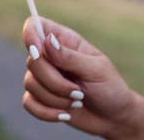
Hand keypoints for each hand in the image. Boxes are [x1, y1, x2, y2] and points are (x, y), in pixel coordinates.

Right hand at [21, 17, 134, 136]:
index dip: (30, 34)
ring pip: (30, 83)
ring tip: (77, 101)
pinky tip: (65, 115)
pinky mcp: (40, 97)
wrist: (114, 117)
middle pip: (32, 61)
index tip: (38, 51)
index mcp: (63, 41)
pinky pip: (29, 102)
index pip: (36, 26)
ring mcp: (43, 77)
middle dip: (54, 82)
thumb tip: (46, 41)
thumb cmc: (110, 88)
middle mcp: (50, 56)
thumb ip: (69, 56)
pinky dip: (46, 112)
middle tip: (79, 92)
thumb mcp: (95, 70)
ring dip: (55, 99)